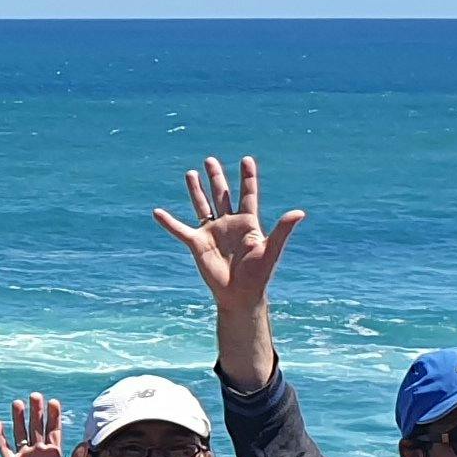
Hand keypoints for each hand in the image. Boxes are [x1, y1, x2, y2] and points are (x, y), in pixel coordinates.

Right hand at [0, 393, 83, 456]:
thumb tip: (85, 442)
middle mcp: (38, 451)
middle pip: (36, 426)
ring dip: (19, 418)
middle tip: (36, 395)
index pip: (53, 430)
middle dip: (37, 411)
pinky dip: (0, 435)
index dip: (53, 416)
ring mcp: (24, 456)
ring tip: (18, 403)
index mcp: (53, 454)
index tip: (54, 402)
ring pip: (20, 432)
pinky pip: (4, 446)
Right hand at [154, 156, 306, 308]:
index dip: (247, 177)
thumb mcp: (271, 250)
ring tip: (190, 173)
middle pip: (221, 194)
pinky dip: (168, 222)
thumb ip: (282, 230)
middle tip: (210, 160)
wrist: (240, 296)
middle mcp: (229, 224)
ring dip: (196, 191)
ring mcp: (212, 233)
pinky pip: (180, 230)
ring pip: (202, 206)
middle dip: (216, 177)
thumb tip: (299, 212)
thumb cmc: (258, 275)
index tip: (246, 160)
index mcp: (248, 222)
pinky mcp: (197, 244)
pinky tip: (157, 212)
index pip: (247, 194)